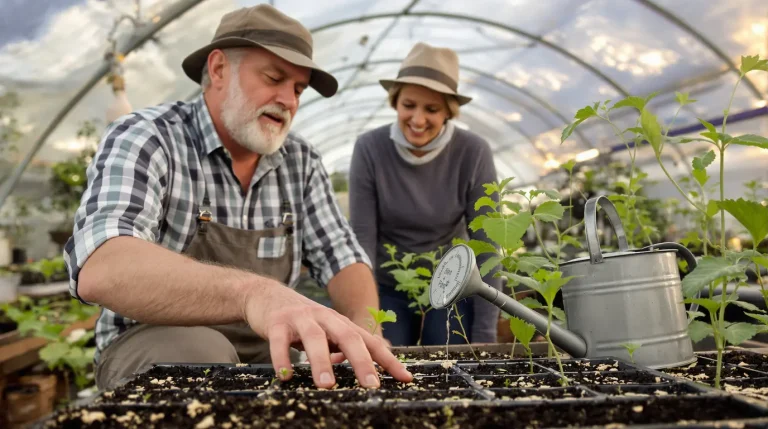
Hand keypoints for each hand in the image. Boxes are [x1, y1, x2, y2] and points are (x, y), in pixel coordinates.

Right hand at [244, 282, 412, 388]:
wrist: (266, 295)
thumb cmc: (301, 320)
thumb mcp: (325, 331)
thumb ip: (341, 348)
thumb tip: (361, 371)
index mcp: (340, 323)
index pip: (370, 341)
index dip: (388, 359)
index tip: (405, 378)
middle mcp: (325, 318)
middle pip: (348, 337)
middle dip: (361, 361)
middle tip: (370, 385)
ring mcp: (301, 318)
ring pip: (315, 338)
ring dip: (322, 362)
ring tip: (327, 385)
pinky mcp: (277, 322)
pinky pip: (279, 341)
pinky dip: (282, 359)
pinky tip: (286, 377)